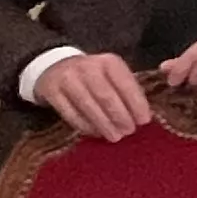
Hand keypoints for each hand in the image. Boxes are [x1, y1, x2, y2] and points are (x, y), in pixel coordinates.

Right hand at [37, 51, 152, 142]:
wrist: (56, 66)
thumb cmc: (95, 75)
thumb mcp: (112, 74)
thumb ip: (126, 90)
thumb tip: (142, 116)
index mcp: (108, 61)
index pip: (125, 83)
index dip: (136, 103)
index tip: (144, 120)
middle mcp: (88, 67)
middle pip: (106, 96)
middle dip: (120, 116)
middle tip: (129, 131)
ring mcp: (67, 78)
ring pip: (88, 105)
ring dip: (103, 124)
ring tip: (115, 136)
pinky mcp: (52, 91)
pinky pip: (70, 113)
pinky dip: (85, 125)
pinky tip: (95, 133)